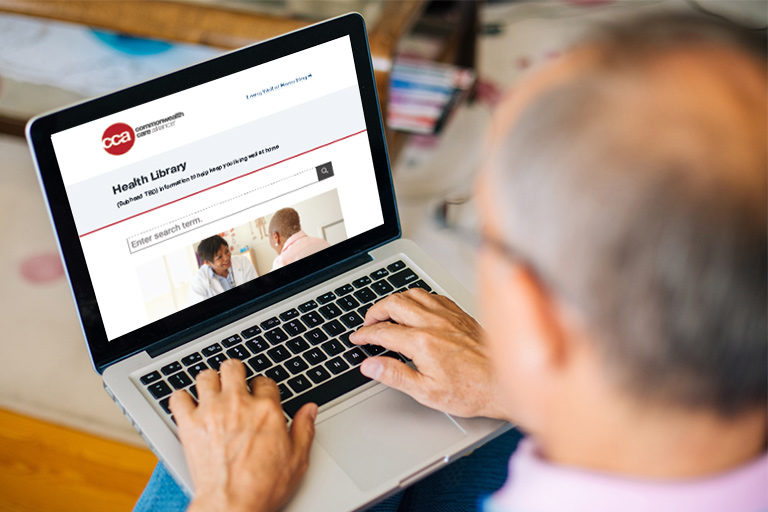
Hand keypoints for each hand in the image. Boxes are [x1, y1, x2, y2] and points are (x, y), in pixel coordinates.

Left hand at [170, 359, 317, 511]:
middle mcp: (238, 404)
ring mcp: (211, 412)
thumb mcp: (297, 459)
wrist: (231, 506)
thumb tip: (310, 410)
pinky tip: (189, 406)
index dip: (263, 388)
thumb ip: (304, 429)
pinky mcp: (189, 425)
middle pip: (233, 367)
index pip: (264, 381)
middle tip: (234, 383)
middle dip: (235, 373)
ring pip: (205, 376)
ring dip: (209, 382)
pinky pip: (178, 398)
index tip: (260, 397)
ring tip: (212, 392)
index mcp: (266, 410)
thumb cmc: (263, 487)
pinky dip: (182, 399)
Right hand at [350, 288, 503, 419]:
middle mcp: (433, 323)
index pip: (383, 331)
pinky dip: (418, 297)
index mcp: (422, 343)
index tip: (357, 338)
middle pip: (393, 304)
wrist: (503, 382)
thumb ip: (395, 375)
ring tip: (387, 312)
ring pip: (412, 294)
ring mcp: (447, 315)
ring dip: (395, 300)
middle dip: (374, 311)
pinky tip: (417, 307)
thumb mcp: (426, 392)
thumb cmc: (471, 390)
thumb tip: (370, 365)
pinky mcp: (459, 314)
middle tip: (368, 323)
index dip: (365, 334)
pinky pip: (432, 295)